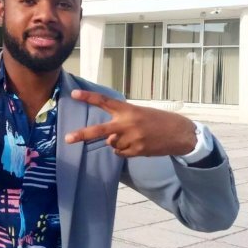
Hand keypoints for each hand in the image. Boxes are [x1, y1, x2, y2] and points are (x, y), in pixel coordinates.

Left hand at [64, 90, 196, 157]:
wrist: (179, 133)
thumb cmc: (157, 120)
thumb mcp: (139, 113)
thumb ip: (121, 121)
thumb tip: (108, 139)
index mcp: (128, 110)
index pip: (104, 101)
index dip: (88, 97)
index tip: (74, 94)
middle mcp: (127, 124)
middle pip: (99, 131)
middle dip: (82, 135)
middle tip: (67, 138)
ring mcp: (131, 139)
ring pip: (111, 144)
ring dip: (117, 142)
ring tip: (134, 137)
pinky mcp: (137, 151)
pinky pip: (120, 153)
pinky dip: (124, 151)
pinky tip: (137, 145)